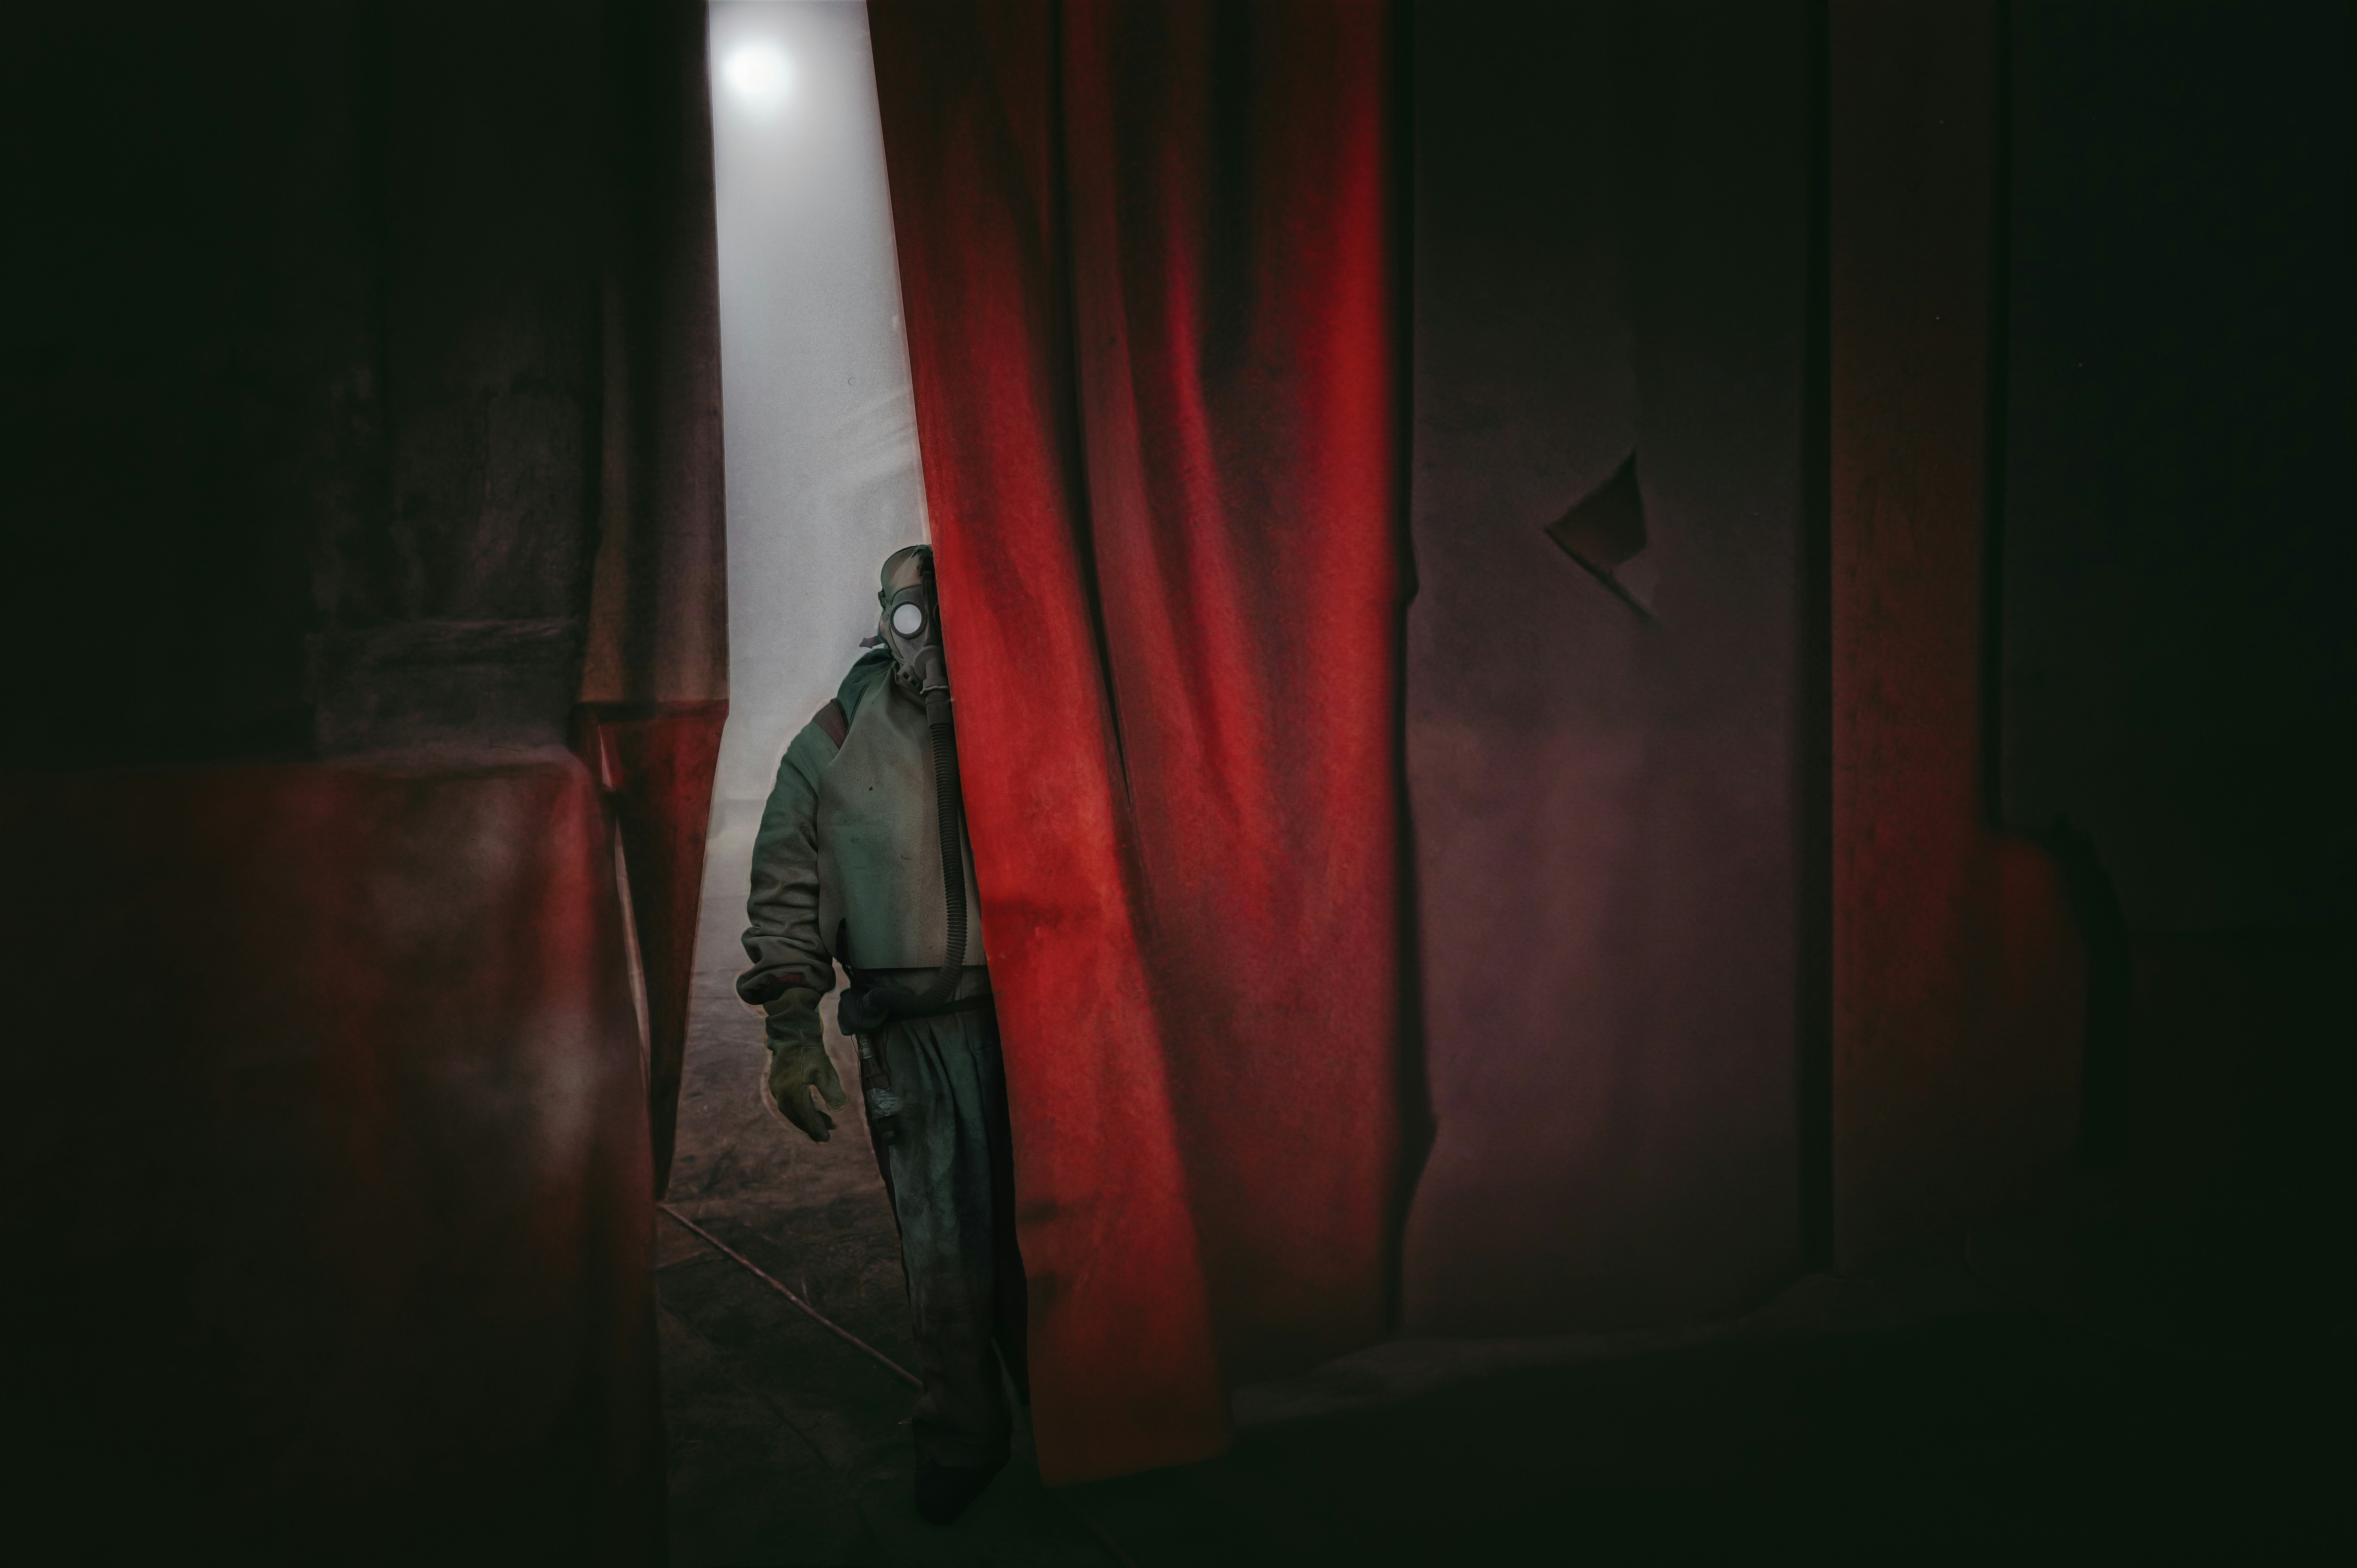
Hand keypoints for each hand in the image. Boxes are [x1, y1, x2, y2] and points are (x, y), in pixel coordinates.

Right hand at [759, 989, 847, 1141]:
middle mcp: (781, 1094)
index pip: (807, 1117)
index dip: (817, 1128)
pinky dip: (797, 1110)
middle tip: (825, 1133)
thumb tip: (839, 1109)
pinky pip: (786, 1103)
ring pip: (791, 1111)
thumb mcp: (826, 1072)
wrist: (792, 1035)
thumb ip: (832, 1092)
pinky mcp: (775, 1084)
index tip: (827, 1137)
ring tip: (821, 1122)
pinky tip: (808, 1110)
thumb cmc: (812, 1053)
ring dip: (805, 1118)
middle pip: (797, 1117)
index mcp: (794, 1093)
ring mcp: (776, 1089)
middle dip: (811, 1126)